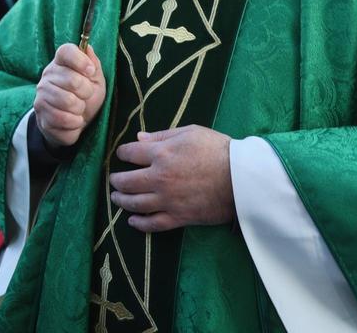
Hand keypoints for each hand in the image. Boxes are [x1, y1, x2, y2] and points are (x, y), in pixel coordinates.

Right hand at [33, 43, 105, 147]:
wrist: (72, 123)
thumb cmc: (85, 97)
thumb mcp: (95, 80)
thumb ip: (93, 64)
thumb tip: (88, 48)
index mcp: (61, 62)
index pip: (66, 51)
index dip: (81, 61)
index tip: (91, 72)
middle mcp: (48, 75)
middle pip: (73, 80)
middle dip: (87, 92)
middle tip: (85, 96)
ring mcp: (41, 94)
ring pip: (68, 101)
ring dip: (80, 109)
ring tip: (78, 109)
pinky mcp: (40, 113)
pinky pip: (63, 118)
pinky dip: (74, 123)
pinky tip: (73, 120)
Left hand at [109, 125, 234, 232]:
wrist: (243, 179)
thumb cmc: (218, 150)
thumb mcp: (190, 133)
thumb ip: (162, 136)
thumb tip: (139, 137)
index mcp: (161, 153)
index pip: (130, 153)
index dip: (122, 153)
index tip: (122, 155)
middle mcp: (159, 178)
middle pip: (126, 181)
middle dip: (116, 180)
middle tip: (114, 180)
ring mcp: (168, 200)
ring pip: (135, 204)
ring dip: (121, 201)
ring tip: (116, 198)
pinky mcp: (179, 217)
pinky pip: (153, 224)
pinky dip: (139, 224)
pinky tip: (133, 221)